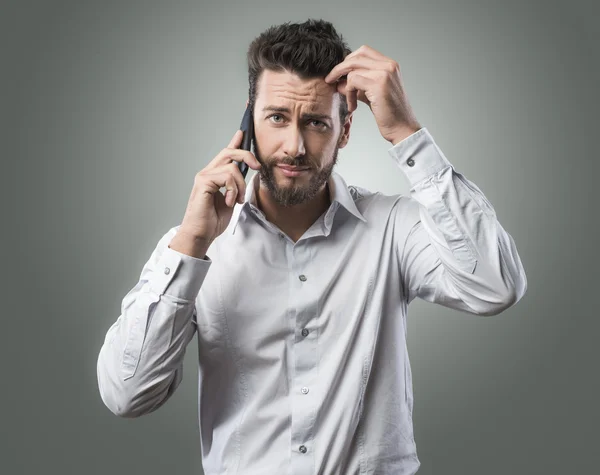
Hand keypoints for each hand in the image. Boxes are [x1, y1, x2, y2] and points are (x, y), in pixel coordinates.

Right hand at [177, 129, 261, 244]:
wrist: (201, 234)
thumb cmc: (212, 220)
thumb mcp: (231, 200)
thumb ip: (236, 185)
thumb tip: (246, 173)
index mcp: (214, 176)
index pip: (225, 154)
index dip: (235, 142)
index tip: (242, 133)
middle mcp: (208, 172)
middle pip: (229, 152)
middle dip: (247, 156)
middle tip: (257, 167)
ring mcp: (204, 176)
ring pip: (232, 167)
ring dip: (240, 185)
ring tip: (237, 200)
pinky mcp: (203, 182)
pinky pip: (226, 177)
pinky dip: (233, 190)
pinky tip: (230, 201)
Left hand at [324, 45, 421, 144]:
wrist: (402, 128)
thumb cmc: (389, 114)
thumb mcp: (371, 95)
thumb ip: (357, 86)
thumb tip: (338, 82)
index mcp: (390, 65)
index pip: (364, 51)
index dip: (348, 60)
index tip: (339, 73)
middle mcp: (389, 65)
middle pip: (357, 56)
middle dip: (340, 68)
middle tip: (330, 80)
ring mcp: (385, 73)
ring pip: (352, 69)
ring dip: (345, 86)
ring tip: (350, 102)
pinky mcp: (378, 84)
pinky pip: (353, 81)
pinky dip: (349, 94)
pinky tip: (353, 107)